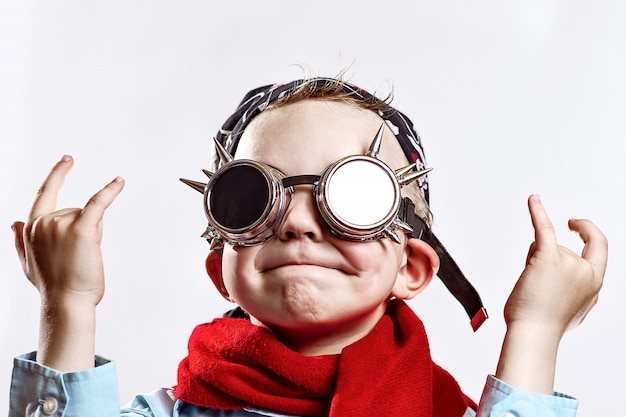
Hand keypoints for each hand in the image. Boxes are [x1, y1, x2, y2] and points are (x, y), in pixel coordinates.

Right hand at [12, 155, 124, 306]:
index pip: (44, 193)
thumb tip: (13, 222)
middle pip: (76, 210)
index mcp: (31, 227)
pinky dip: (109, 191)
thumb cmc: (52, 286)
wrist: (66, 302)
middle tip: (78, 256)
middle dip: (84, 228)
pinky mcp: (81, 228)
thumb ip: (20, 240)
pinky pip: (98, 203)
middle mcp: (43, 222)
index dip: (57, 175)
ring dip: (93, 232)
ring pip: (90, 215)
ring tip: (84, 256)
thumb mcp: (28, 262)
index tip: (67, 160)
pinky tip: (119, 181)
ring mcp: (61, 224)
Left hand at [494, 194, 606, 393]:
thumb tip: (568, 280)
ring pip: (543, 247)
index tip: (576, 225)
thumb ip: (576, 288)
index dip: (588, 232)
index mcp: (595, 283)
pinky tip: (533, 199)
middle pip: (561, 248)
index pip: (598, 248)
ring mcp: (568, 263)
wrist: (533, 333)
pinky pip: (543, 228)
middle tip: (534, 281)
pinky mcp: (547, 258)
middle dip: (544, 259)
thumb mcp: (572, 307)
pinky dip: (537, 211)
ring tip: (529, 286)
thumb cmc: (546, 325)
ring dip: (532, 260)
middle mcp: (586, 271)